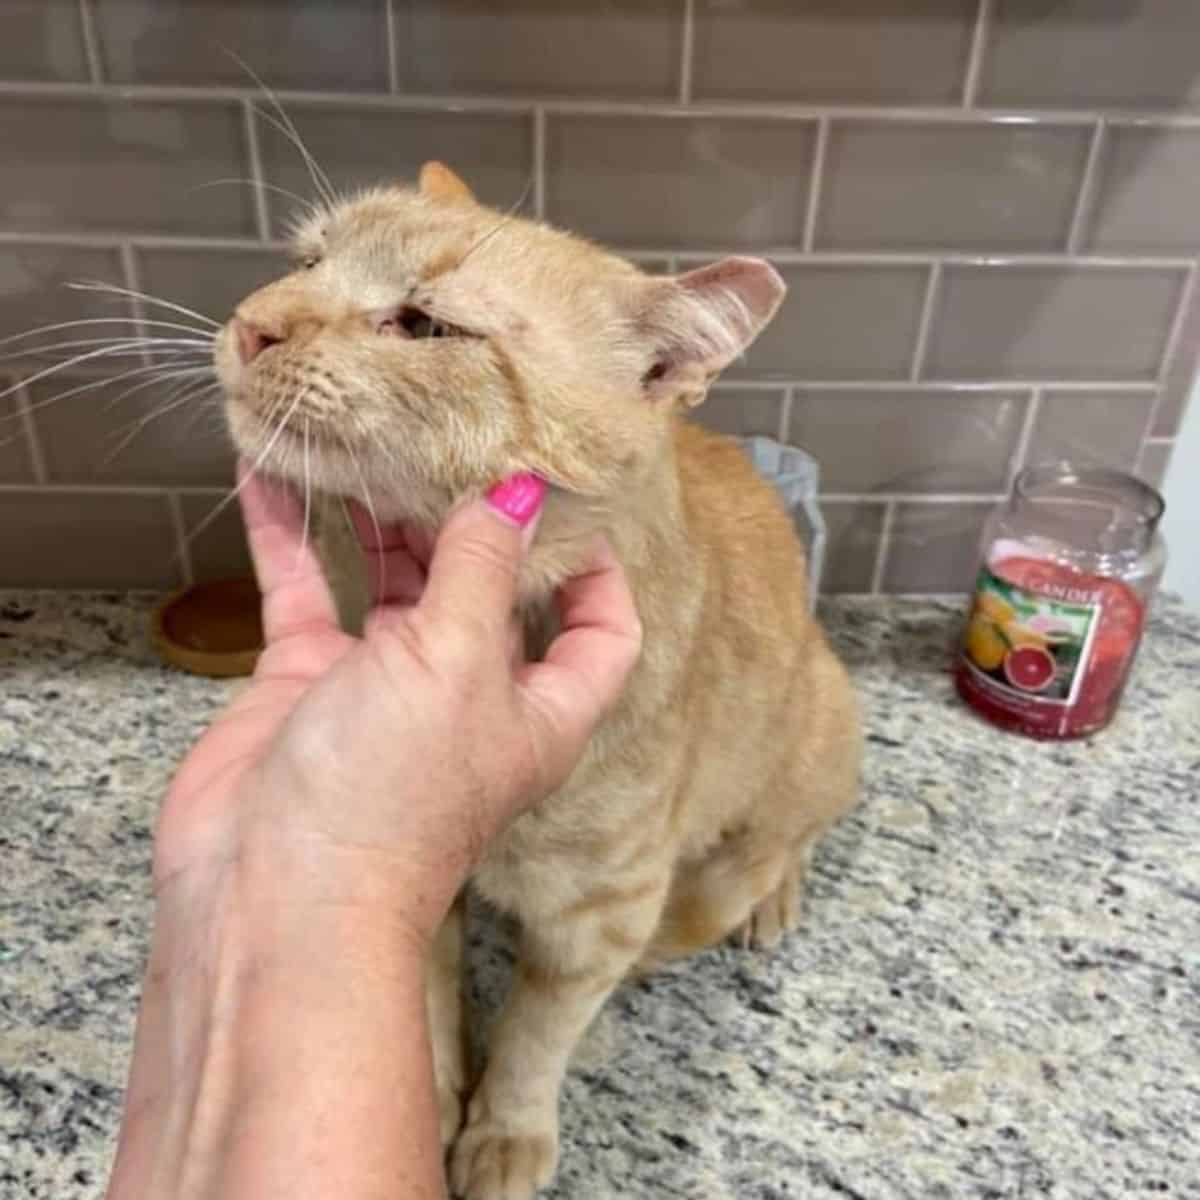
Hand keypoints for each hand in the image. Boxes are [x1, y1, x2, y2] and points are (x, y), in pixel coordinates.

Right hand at [155, 466, 641, 943]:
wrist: (269, 900)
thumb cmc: (389, 796)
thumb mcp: (458, 662)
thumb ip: (485, 568)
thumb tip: (522, 494)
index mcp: (540, 705)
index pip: (603, 632)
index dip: (602, 571)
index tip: (576, 499)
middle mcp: (471, 694)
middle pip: (490, 588)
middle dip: (474, 517)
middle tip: (452, 433)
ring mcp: (386, 688)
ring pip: (394, 580)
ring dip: (381, 515)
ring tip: (368, 435)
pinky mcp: (310, 685)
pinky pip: (305, 592)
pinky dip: (290, 535)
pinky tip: (266, 471)